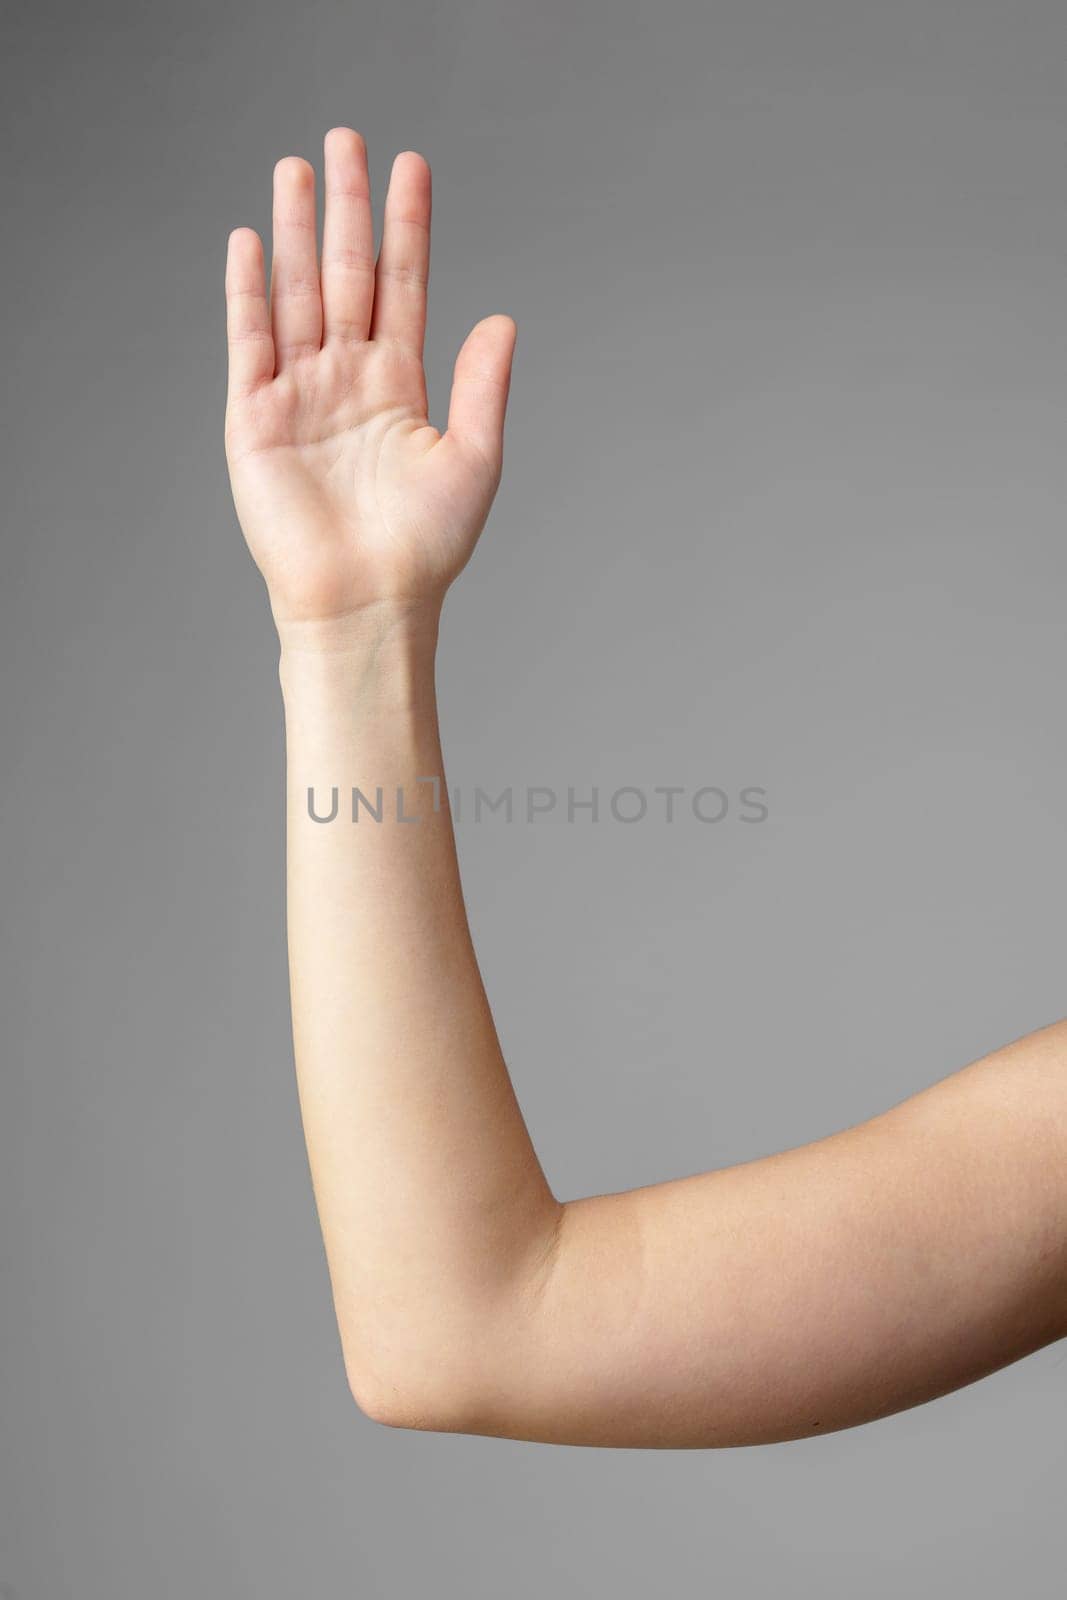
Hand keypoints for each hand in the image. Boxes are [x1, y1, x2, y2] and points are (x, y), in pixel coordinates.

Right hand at [224, 129, 516, 633]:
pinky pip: (250, 342)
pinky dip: (249, 292)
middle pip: (347, 274)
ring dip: (298, 231)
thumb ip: (484, 386)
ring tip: (297, 168)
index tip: (413, 167)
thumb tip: (503, 319)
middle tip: (346, 138)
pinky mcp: (255, 419)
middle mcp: (348, 380)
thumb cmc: (423, 547)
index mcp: (400, 386)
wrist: (366, 602)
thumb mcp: (472, 459)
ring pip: (297, 294)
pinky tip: (251, 242)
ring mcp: (300, 395)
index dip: (408, 227)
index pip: (403, 286)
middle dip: (348, 207)